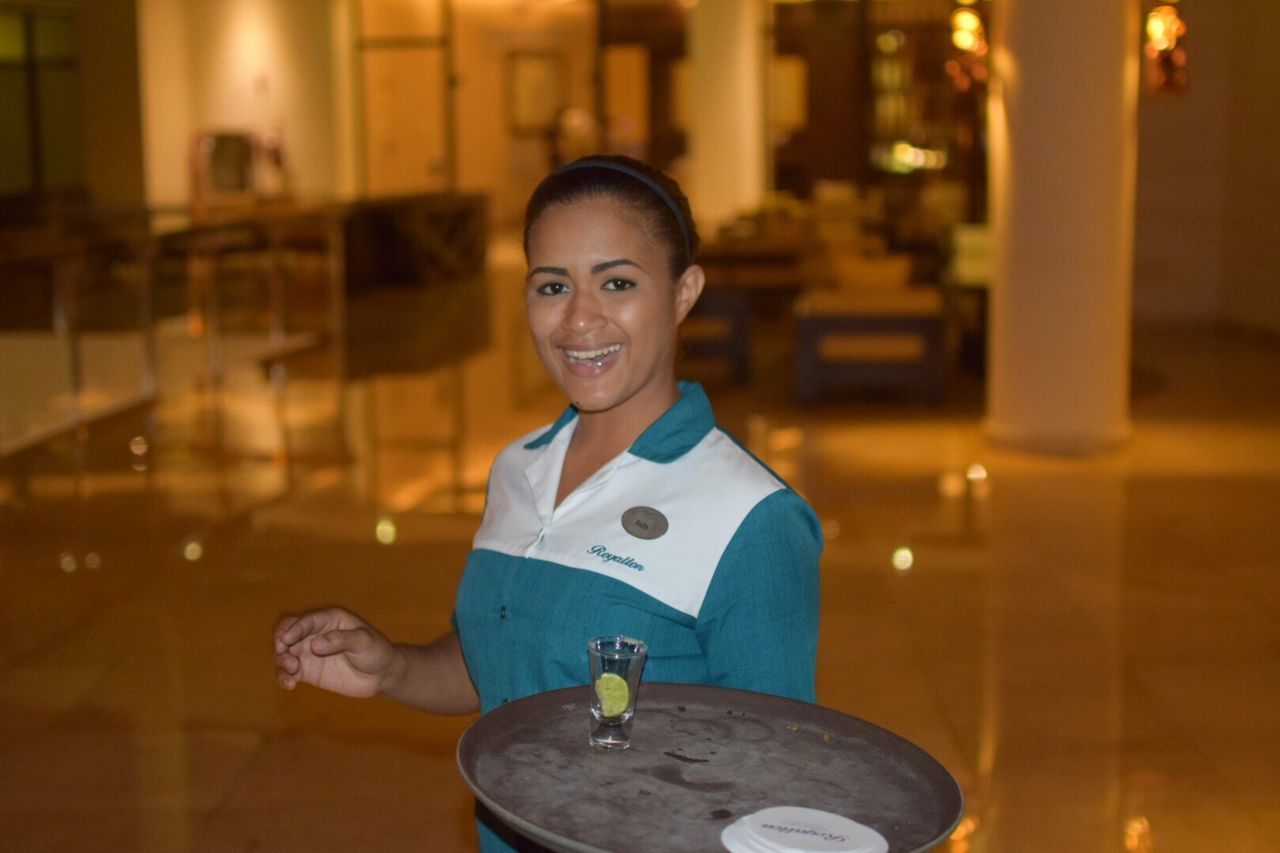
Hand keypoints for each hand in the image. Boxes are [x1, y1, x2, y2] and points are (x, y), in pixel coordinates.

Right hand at [273, 607, 402, 698]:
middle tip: (284, 653)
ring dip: (282, 660)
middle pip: (287, 632)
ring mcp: (309, 653)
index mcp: (329, 620)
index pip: (305, 621)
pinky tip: (290, 685)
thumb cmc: (376, 651)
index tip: (286, 641)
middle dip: (280, 641)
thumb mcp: (363, 641)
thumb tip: (314, 646)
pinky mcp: (308, 672)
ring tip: (293, 668)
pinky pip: (289, 673)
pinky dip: (284, 678)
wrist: (382, 675)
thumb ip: (341, 640)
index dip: (293, 629)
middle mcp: (315, 634)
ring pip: (284, 653)